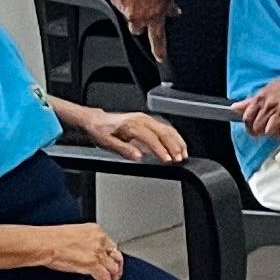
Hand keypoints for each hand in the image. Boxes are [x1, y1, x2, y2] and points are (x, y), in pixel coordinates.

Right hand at [38, 221, 126, 279]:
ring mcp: (97, 252)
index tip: (110, 261)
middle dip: (117, 267)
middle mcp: (99, 240)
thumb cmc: (49, 239)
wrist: (42, 244)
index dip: (112, 255)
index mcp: (94, 230)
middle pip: (116, 256)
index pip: (110, 244)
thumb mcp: (72, 235)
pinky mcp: (93, 264)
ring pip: (114, 268)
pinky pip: (105, 278)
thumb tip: (85, 252)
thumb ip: (83, 242)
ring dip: (113, 278)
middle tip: (115, 275)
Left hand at [73, 104, 187, 162]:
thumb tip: (138, 157)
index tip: (168, 160)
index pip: (152, 138)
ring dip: (177, 142)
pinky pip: (166, 127)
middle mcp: (141, 120)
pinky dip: (175, 137)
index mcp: (132, 125)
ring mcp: (147, 119)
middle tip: (179, 160)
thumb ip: (124, 150)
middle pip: (164, 132)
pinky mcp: (149, 120)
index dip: (161, 150)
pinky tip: (178, 145)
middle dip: (174, 147)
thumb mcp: (107, 143)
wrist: (96, 120)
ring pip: (168, 129)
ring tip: (183, 155)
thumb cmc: (100, 131)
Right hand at [109, 0, 173, 67]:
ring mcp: (125, 10)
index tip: (160, 58)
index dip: (159, 50)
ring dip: (134, 11)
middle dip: (142, 24)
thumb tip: (174, 12)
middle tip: (145, 11)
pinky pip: (121, 7)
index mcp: (154, 15)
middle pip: (138, 30)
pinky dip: (126, 1)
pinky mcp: (114, 2)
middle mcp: (138, 16)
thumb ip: (169, 6)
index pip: (157, 39)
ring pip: (129, 17)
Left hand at [235, 66, 279, 141]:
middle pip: (258, 128)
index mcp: (264, 96)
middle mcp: (272, 103)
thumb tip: (236, 107)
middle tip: (274, 128)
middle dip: (264, 132)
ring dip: (278, 133)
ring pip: (271, 132)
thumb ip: (253, 100)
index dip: (250, 126)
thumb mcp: (272, 88)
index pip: (247, 117)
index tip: (255, 129)